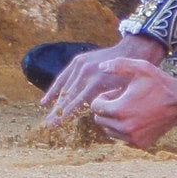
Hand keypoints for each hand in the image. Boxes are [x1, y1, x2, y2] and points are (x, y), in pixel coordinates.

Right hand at [41, 34, 165, 125]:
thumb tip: (94, 113)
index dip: (66, 114)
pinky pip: (63, 77)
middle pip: (67, 96)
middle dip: (57, 112)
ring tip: (47, 118)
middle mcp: (85, 73)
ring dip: (54, 104)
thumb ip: (105, 102)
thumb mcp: (120, 92)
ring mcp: (80, 65)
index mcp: (96, 82)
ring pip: (63, 88)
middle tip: (47, 125)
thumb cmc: (129, 77)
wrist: (131, 52)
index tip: (57, 125)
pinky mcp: (78, 61)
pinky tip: (45, 102)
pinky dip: (54, 89)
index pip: (76, 102)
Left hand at [87, 58, 176, 149]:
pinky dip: (125, 129)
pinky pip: (122, 138)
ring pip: (109, 130)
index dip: (104, 97)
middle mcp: (124, 128)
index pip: (96, 107)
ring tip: (130, 108)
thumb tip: (100, 67)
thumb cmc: (159, 84)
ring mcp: (132, 138)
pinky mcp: (140, 144)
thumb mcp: (141, 68)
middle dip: (107, 109)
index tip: (117, 92)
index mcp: (120, 110)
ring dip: (114, 120)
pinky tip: (137, 117)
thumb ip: (118, 65)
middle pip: (100, 120)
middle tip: (122, 99)